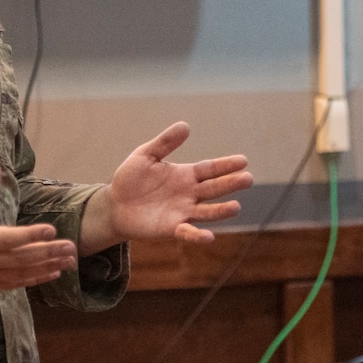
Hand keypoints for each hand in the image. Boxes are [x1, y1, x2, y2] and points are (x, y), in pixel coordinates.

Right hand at [0, 164, 77, 292]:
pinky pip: (14, 284)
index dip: (30, 236)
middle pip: (20, 259)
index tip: (51, 229)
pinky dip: (34, 279)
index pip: (6, 239)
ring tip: (69, 261)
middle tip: (72, 247)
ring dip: (46, 267)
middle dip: (48, 253)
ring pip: (20, 274)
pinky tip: (52, 273)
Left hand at [80, 122, 253, 253]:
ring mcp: (182, 212)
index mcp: (185, 175)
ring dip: (221, 211)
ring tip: (236, 207)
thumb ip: (164, 143)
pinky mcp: (171, 228)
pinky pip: (187, 232)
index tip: (243, 161)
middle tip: (248, 179)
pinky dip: (197, 236)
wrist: (114, 205)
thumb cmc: (130, 179)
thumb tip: (185, 126)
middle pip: (214, 188)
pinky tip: (208, 237)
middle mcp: (189, 194)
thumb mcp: (145, 155)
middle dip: (231, 184)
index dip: (226, 165)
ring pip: (207, 212)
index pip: (210, 169)